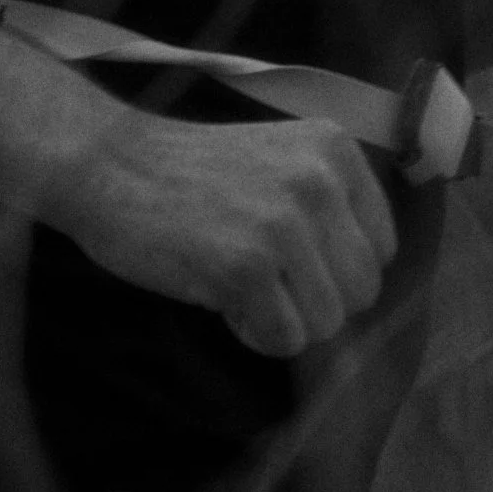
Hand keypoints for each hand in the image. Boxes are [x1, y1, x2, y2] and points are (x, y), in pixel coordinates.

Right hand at [62, 108, 397, 358]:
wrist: (110, 164)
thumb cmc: (193, 175)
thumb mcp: (280, 163)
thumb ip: (330, 209)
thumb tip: (368, 291)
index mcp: (336, 151)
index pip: (382, 250)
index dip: (332, 268)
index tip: (283, 251)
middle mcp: (320, 181)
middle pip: (361, 293)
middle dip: (310, 298)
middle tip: (255, 267)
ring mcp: (284, 223)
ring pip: (327, 323)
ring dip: (279, 317)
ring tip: (232, 274)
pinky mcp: (246, 266)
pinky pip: (283, 340)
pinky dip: (250, 331)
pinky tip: (216, 290)